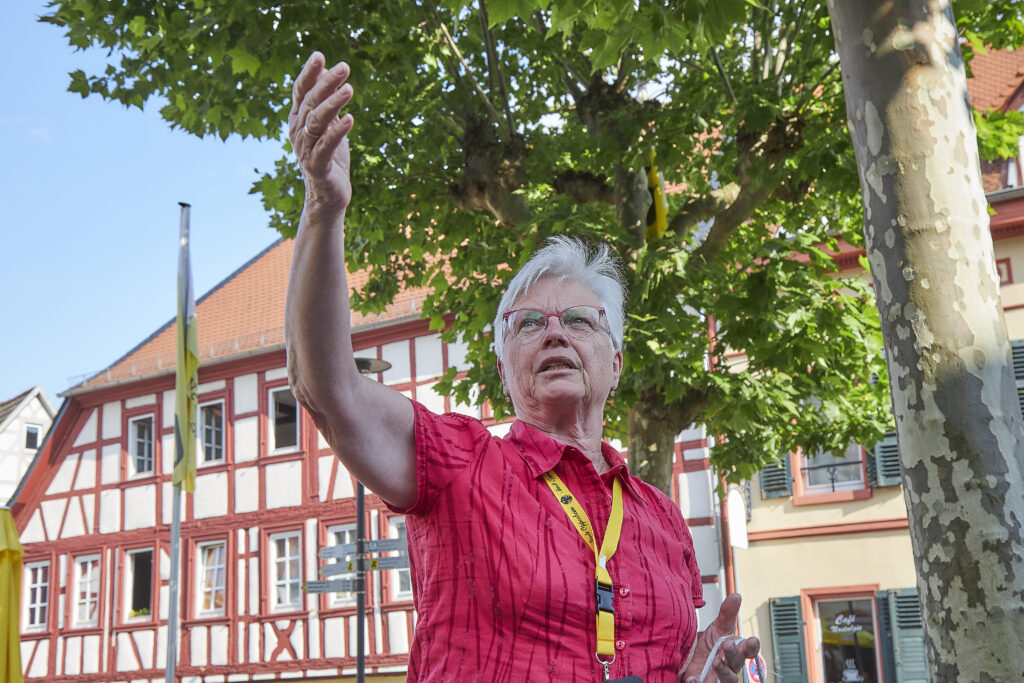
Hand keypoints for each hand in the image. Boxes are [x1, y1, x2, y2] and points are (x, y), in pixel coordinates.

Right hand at [288, 51, 354, 217]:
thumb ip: (326, 99)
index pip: (300, 91)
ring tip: (349, 90)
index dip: (309, 73)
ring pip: (316, 121)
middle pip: (310, 102)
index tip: (320, 55)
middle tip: (345, 68)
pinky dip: (337, 132)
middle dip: (327, 83)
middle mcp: (297, 132)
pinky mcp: (317, 166)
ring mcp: (305, 149)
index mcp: (298, 119)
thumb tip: (328, 68)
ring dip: (333, 104)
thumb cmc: (330, 157)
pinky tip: (350, 120)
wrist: (328, 196)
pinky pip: (326, 146)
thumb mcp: (328, 125)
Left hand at [682, 593, 759, 682]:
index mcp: (736, 650)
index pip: (749, 650)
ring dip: (723, 670)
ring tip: (715, 662)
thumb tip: (737, 595)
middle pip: (737, 662)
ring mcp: (721, 677)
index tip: (753, 640)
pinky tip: (694, 680)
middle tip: (727, 644)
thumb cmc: (712, 645)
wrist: (694, 661)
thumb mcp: (718, 627)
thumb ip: (727, 613)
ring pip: (728, 678)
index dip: (752, 646)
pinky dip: (700, 682)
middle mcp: (731, 665)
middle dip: (734, 654)